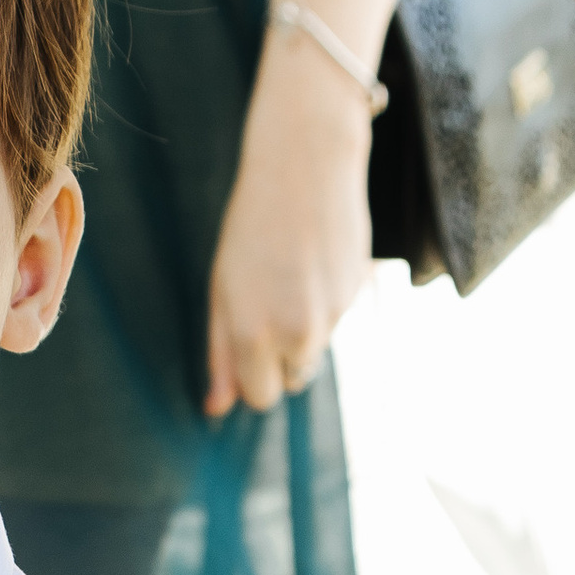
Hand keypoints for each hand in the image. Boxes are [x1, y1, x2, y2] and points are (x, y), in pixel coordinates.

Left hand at [207, 38, 371, 414]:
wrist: (306, 164)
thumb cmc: (251, 225)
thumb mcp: (223, 289)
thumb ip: (221, 353)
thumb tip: (216, 410)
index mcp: (255, 335)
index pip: (260, 397)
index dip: (253, 377)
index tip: (247, 349)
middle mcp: (298, 333)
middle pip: (292, 382)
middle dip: (280, 359)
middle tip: (268, 306)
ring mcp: (333, 315)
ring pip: (315, 351)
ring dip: (303, 329)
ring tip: (290, 276)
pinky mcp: (358, 294)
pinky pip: (337, 319)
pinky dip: (325, 301)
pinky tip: (313, 260)